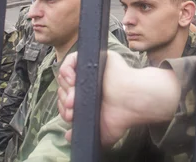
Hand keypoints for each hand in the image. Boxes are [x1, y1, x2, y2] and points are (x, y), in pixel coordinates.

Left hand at [58, 51, 181, 145]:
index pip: (66, 99)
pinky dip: (67, 69)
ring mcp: (90, 69)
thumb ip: (84, 133)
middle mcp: (88, 83)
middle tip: (73, 107)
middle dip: (65, 100)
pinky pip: (72, 60)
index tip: (70, 116)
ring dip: (66, 87)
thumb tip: (68, 136)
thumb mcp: (102, 133)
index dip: (64, 108)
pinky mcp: (93, 58)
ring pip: (66, 75)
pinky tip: (72, 80)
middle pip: (64, 87)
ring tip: (74, 98)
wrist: (131, 101)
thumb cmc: (121, 116)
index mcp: (89, 97)